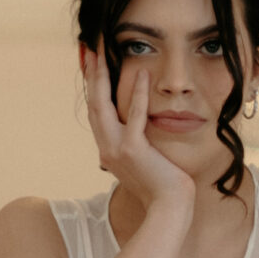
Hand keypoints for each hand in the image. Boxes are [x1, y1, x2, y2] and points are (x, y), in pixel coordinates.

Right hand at [84, 41, 194, 209]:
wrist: (168, 207)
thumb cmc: (160, 185)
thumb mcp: (141, 163)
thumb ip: (133, 146)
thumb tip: (132, 133)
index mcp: (107, 149)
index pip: (95, 111)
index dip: (92, 86)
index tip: (92, 63)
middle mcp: (106, 147)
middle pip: (93, 103)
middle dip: (91, 75)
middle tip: (90, 49)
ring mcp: (117, 149)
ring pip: (103, 106)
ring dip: (102, 78)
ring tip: (103, 54)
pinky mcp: (134, 150)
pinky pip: (134, 116)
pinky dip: (137, 94)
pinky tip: (142, 74)